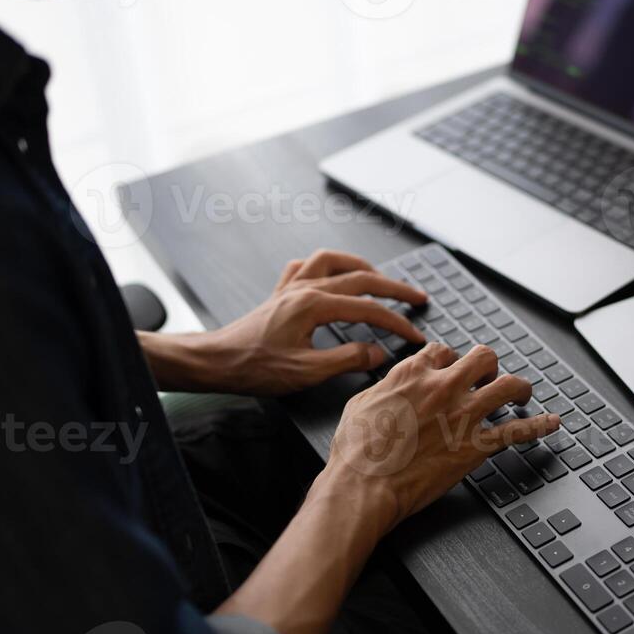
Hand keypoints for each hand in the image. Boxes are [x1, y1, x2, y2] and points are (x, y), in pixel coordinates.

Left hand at [138, 249, 428, 395]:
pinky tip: (332, 276)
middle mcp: (304, 288)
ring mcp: (291, 287)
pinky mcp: (280, 294)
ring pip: (333, 261)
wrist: (216, 361)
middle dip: (393, 287)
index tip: (415, 334)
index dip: (397, 321)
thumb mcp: (307, 372)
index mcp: (313, 305)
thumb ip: (347, 359)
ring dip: (361, 267)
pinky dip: (324, 267)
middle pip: (360, 277)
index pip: (368, 308)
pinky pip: (305, 266)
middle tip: (417, 297)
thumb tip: (378, 352)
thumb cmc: (255, 367)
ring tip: (380, 279)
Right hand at [320, 342, 560, 532]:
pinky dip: (540, 426)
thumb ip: (383, 388)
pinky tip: (552, 423)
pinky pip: (518, 430)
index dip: (450, 360)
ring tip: (522, 393)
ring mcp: (463, 415)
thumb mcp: (360, 403)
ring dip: (519, 387)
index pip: (444, 351)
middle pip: (482, 357)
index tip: (452, 370)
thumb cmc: (355, 452)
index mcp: (412, 374)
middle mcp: (443, 387)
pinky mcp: (476, 446)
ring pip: (508, 385)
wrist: (363, 485)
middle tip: (488, 377)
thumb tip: (389, 385)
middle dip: (488, 365)